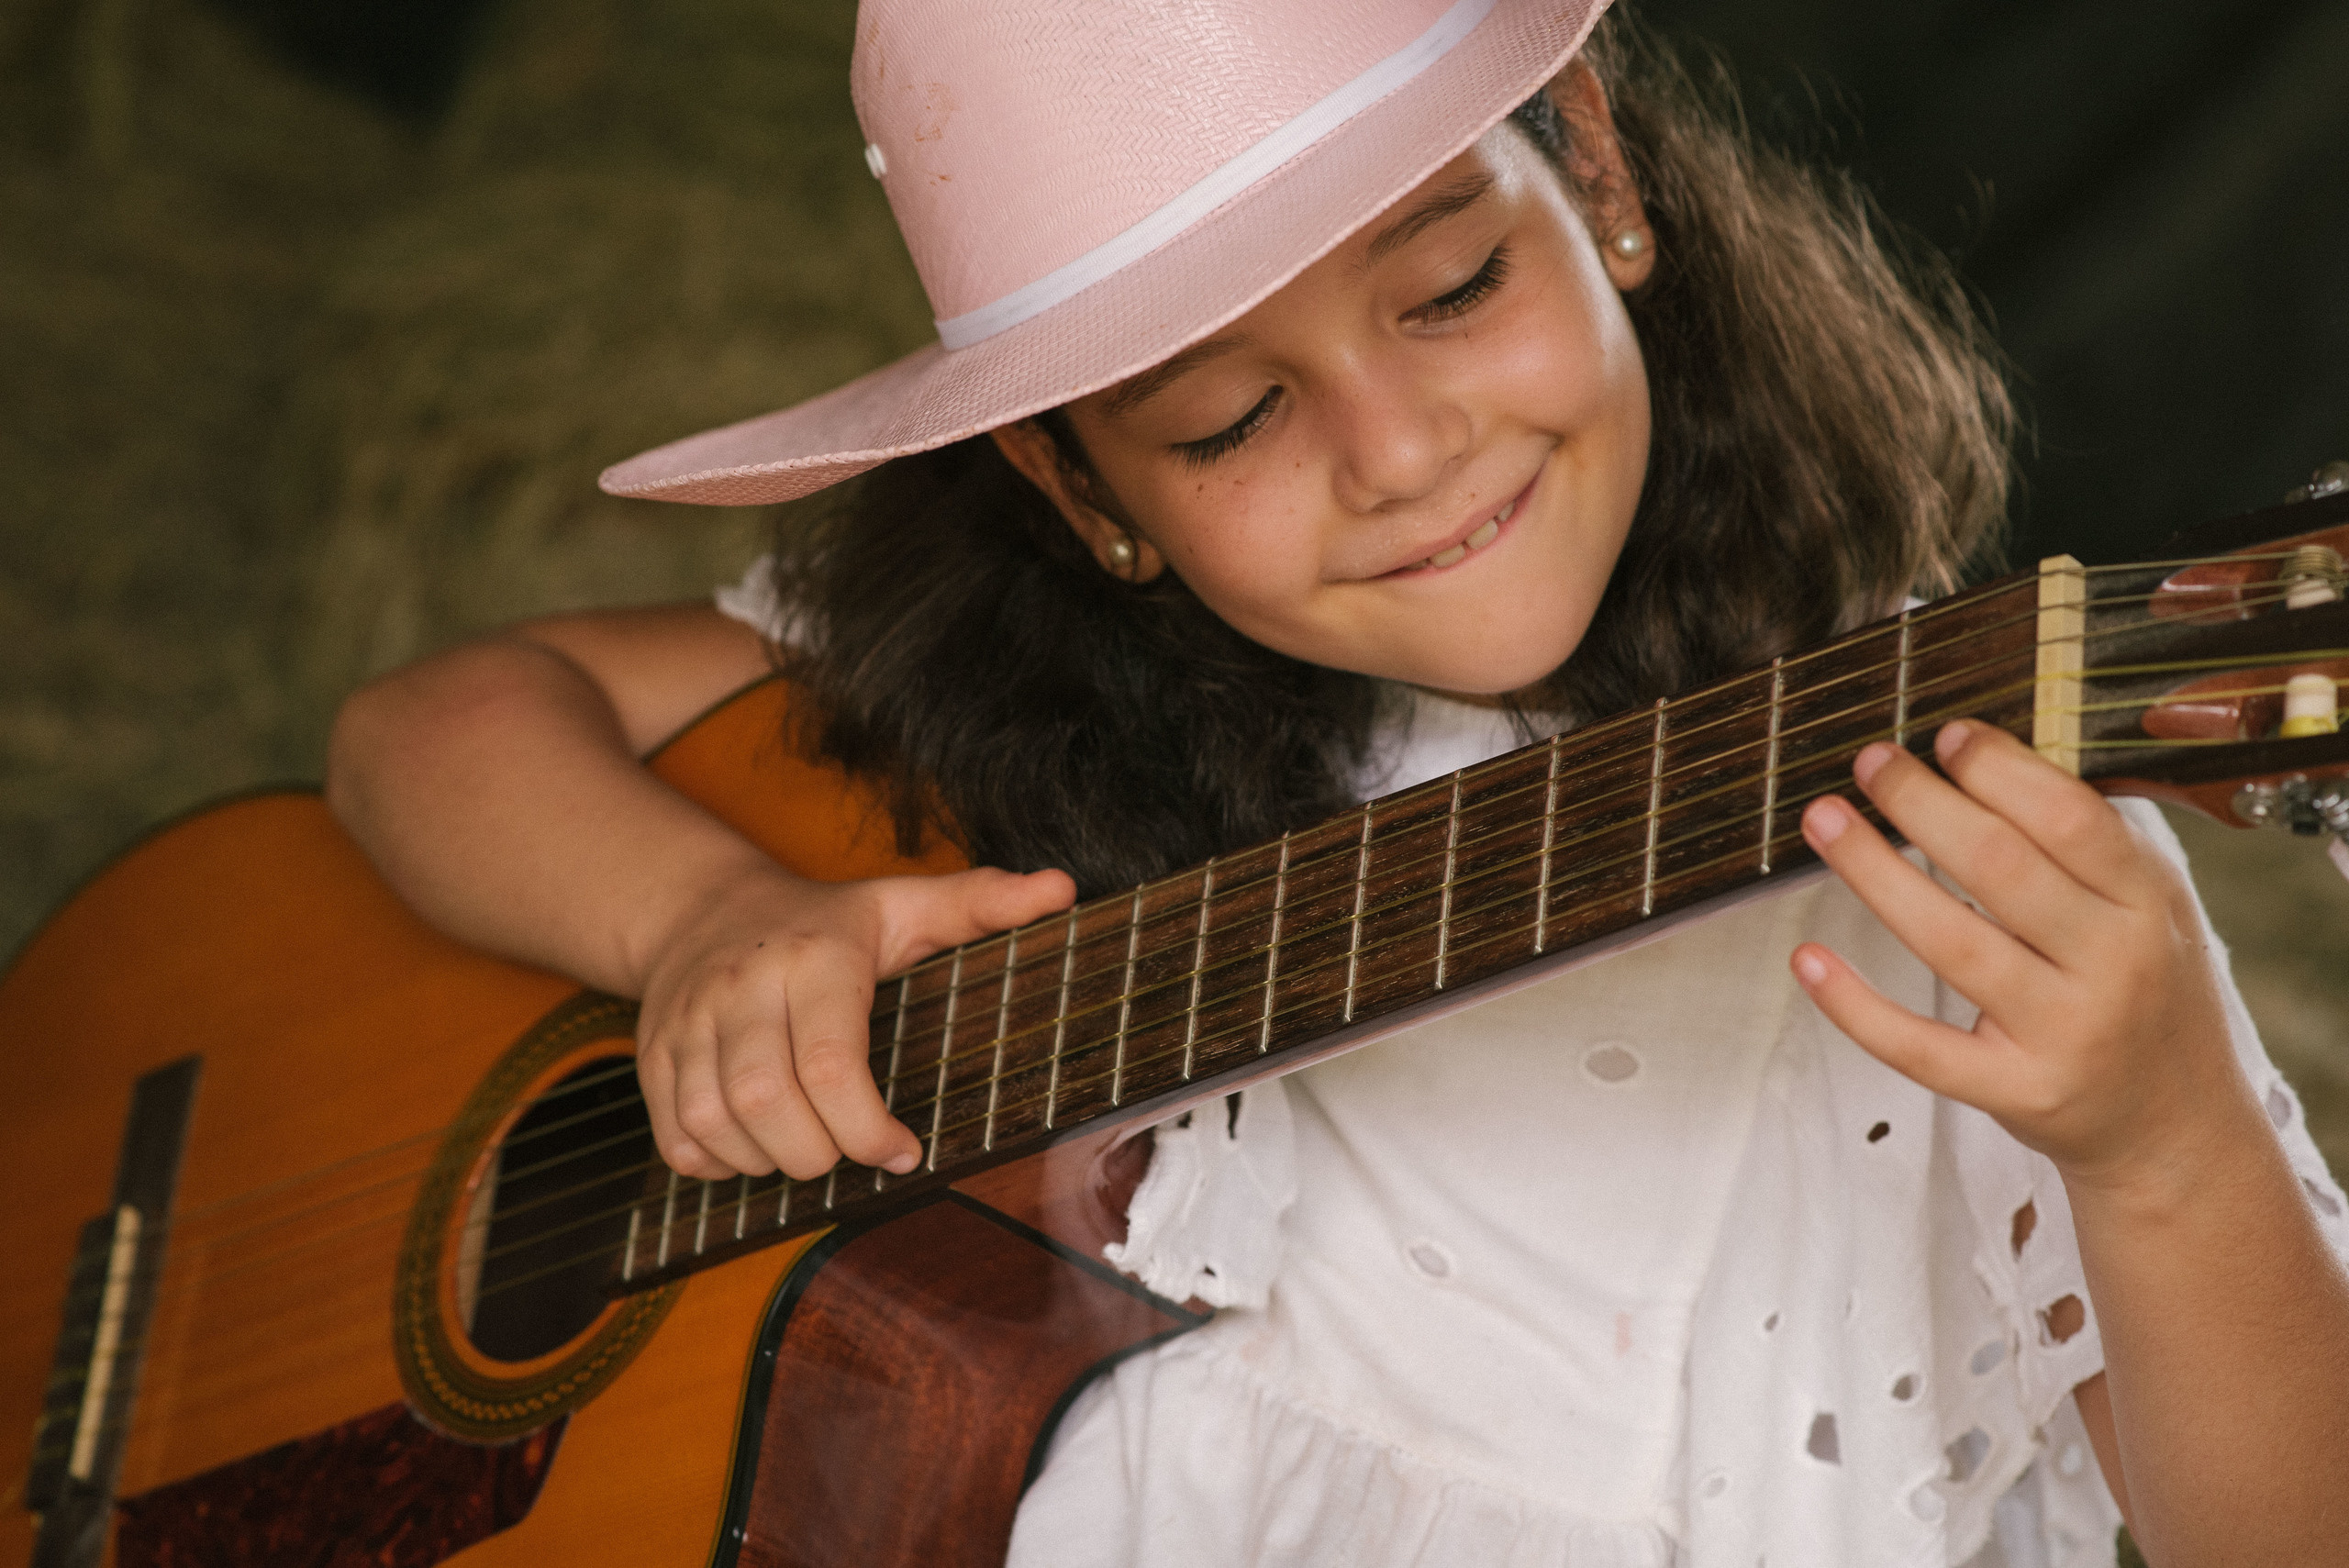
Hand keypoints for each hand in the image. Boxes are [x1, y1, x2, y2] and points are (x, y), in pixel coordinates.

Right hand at [633, 859, 1075, 1180]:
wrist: (700, 908)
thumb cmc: (823, 920)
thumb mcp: (902, 903)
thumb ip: (980, 901)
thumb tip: (1062, 890)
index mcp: (813, 957)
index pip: (828, 1061)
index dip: (867, 1127)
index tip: (904, 1150)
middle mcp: (740, 987)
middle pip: (767, 1101)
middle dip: (819, 1153)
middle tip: (855, 1151)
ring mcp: (686, 1024)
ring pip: (714, 1125)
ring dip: (769, 1162)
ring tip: (810, 1148)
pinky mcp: (651, 1058)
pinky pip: (675, 1139)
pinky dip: (716, 1164)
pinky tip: (758, 1148)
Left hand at [1790, 720, 2256, 1186]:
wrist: (2176, 1127)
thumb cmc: (2143, 994)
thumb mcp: (2145, 908)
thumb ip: (2081, 843)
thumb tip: (1977, 759)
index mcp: (2146, 903)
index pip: (2069, 819)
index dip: (1998, 769)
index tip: (1943, 736)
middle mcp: (2112, 965)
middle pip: (2002, 868)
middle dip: (1922, 804)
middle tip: (1869, 763)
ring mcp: (2063, 1033)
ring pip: (1953, 944)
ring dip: (1875, 874)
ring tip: (1824, 821)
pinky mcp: (2015, 1092)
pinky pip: (1920, 1048)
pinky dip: (1856, 1004)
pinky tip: (1808, 959)